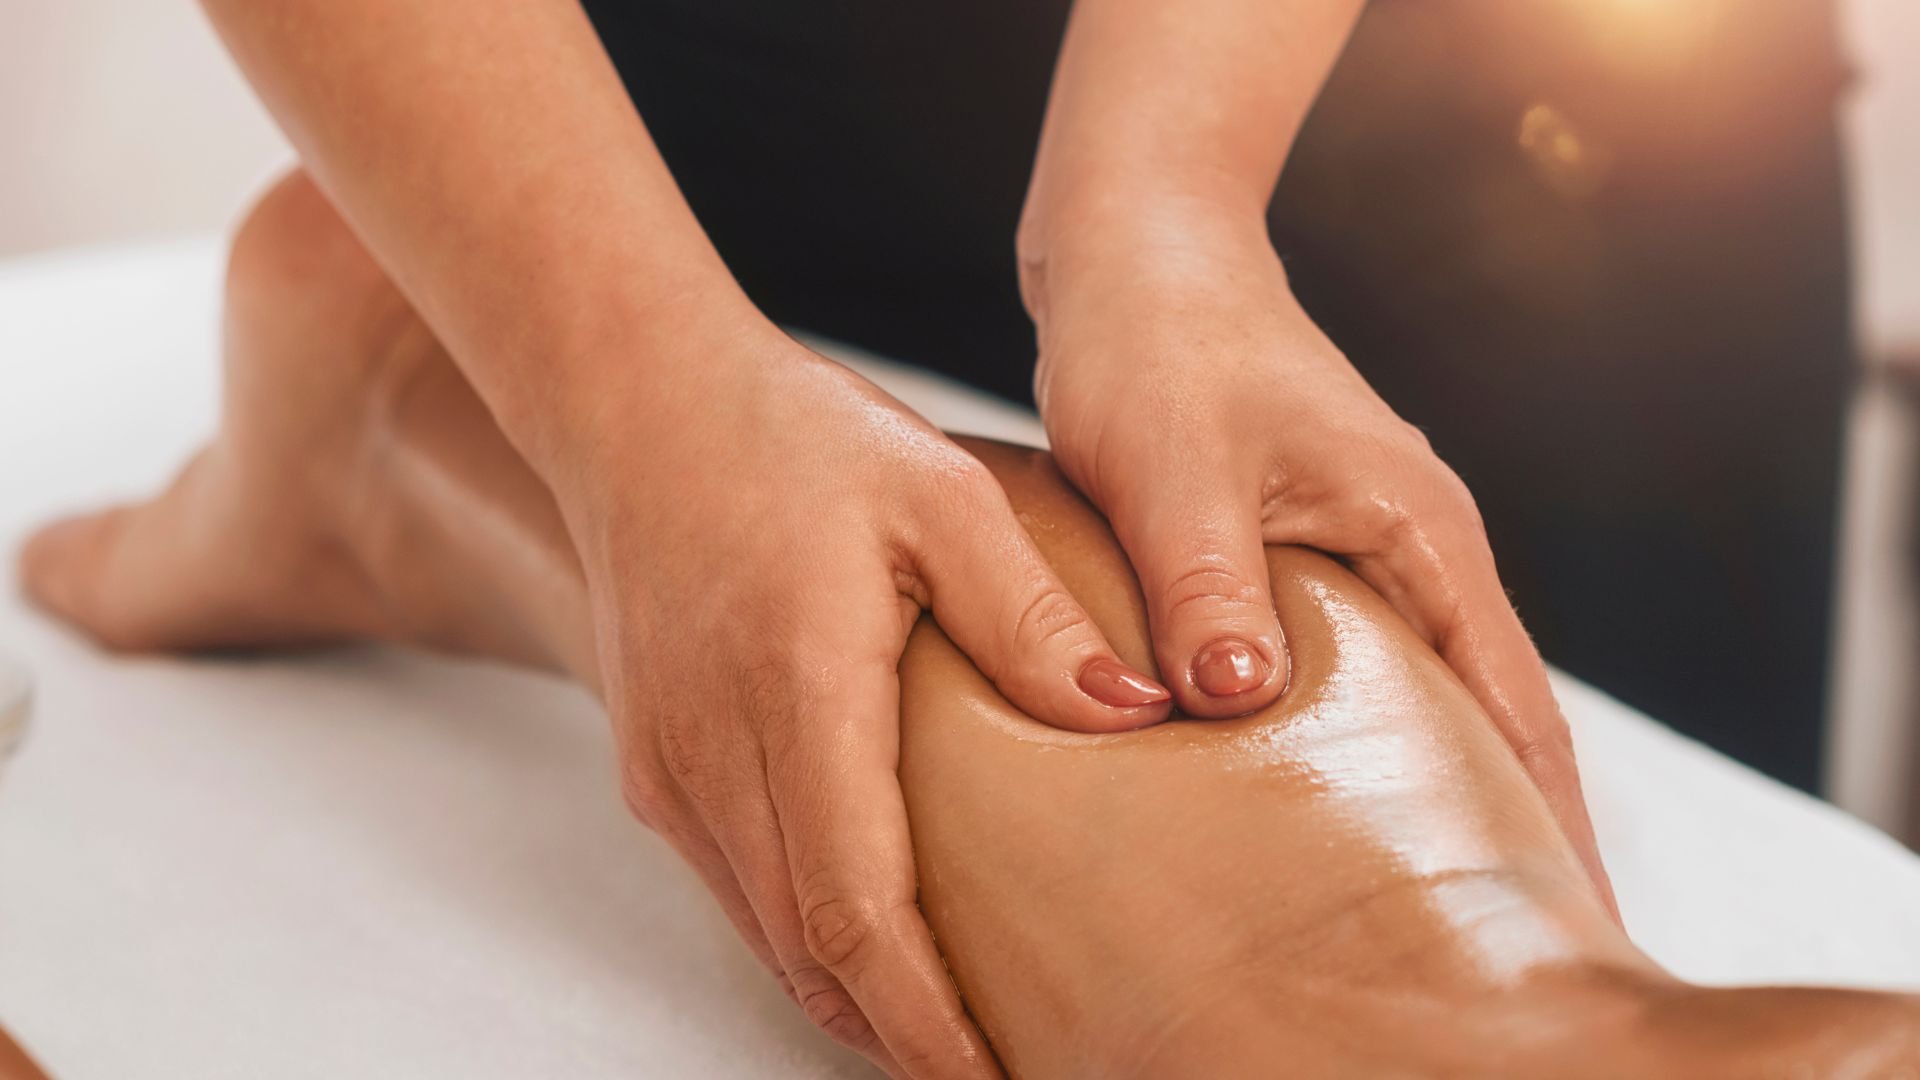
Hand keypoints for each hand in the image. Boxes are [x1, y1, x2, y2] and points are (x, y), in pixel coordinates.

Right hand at [551, 321, 1171, 1077]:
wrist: (638, 407)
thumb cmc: (790, 437)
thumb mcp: (939, 494)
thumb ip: (1030, 614)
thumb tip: (1132, 712)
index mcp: (793, 696)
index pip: (857, 913)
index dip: (925, 1020)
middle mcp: (713, 757)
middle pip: (808, 956)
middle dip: (900, 1038)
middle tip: (1000, 1072)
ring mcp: (671, 771)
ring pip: (766, 937)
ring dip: (854, 998)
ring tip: (949, 1033)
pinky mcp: (656, 767)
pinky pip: (737, 888)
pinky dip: (808, 940)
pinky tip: (874, 941)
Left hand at [1024, 209, 1617, 913]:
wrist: (1136, 252)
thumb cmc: (1157, 341)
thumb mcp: (1173, 464)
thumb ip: (1208, 581)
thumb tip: (1238, 704)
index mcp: (1418, 528)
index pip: (1514, 703)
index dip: (1543, 822)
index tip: (1568, 924)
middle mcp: (1414, 545)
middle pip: (1488, 713)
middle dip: (1502, 828)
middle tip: (1494, 947)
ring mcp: (1364, 547)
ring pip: (1421, 694)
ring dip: (1430, 788)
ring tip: (1413, 902)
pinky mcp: (1304, 548)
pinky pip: (1355, 668)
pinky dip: (1355, 739)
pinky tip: (1317, 799)